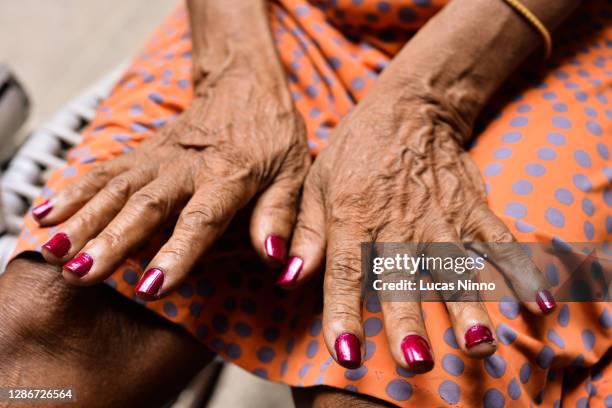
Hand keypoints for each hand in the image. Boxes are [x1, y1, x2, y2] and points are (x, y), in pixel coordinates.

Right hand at [35, 70, 309, 298]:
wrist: (244, 82)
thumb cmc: (272, 133)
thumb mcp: (293, 172)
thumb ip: (280, 215)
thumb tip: (276, 259)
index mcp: (230, 175)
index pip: (201, 220)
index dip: (176, 254)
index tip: (150, 287)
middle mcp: (187, 166)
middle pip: (145, 205)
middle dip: (111, 241)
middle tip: (81, 273)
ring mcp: (159, 156)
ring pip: (114, 187)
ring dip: (82, 219)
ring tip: (52, 251)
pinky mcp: (141, 150)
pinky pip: (103, 169)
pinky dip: (73, 190)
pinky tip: (45, 214)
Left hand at [282, 88, 553, 371]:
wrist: (409, 108)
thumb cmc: (355, 152)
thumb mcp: (315, 183)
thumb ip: (303, 234)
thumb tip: (286, 278)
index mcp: (352, 217)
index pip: (346, 273)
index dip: (345, 314)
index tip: (347, 353)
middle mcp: (397, 222)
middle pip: (402, 278)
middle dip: (409, 321)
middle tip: (416, 361)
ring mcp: (440, 216)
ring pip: (454, 266)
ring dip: (469, 305)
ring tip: (480, 343)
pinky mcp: (472, 208)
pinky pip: (499, 241)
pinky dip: (520, 271)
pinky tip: (536, 302)